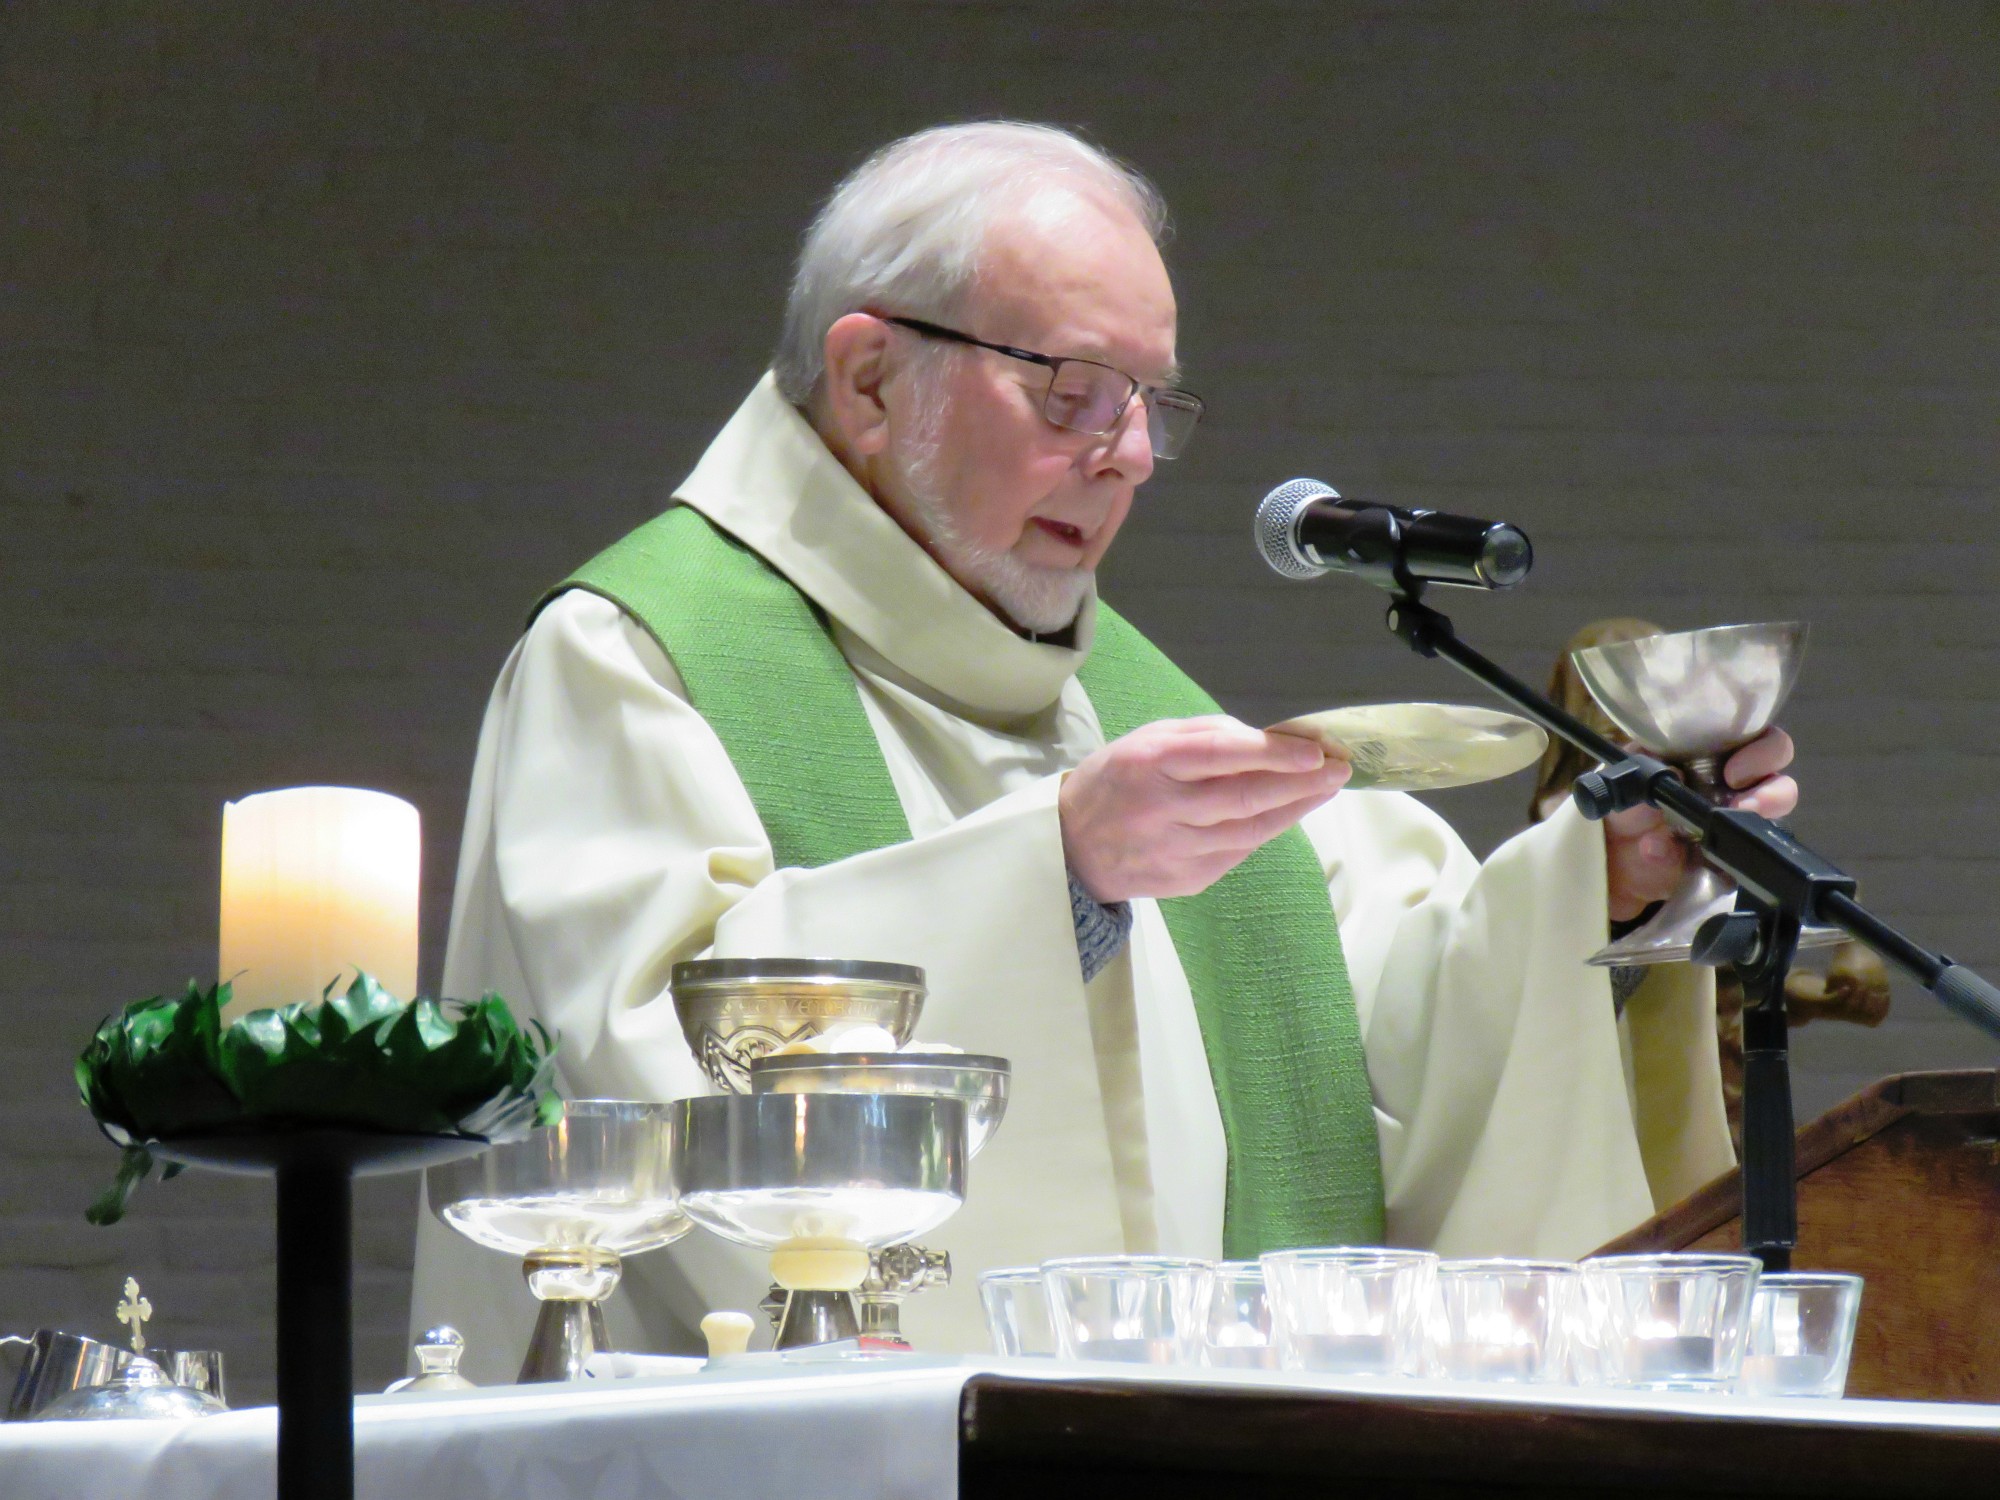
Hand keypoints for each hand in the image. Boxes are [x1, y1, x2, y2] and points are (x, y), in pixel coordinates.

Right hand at [1060, 716, 1351, 902]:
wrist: (1071, 849)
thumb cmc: (1116, 781)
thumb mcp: (1147, 740)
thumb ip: (1204, 733)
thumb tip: (1266, 738)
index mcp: (1149, 763)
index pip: (1220, 755)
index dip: (1273, 753)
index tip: (1314, 750)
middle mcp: (1162, 809)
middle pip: (1245, 797)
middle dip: (1300, 783)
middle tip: (1339, 768)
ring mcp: (1175, 850)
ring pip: (1250, 830)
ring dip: (1295, 809)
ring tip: (1325, 789)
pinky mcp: (1187, 880)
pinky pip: (1238, 853)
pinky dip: (1266, 830)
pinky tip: (1287, 813)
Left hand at [1603, 727, 1798, 921]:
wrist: (1609, 847)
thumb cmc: (1630, 796)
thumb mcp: (1633, 769)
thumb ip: (1654, 765)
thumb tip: (1675, 773)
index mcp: (1723, 757)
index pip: (1766, 744)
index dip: (1764, 753)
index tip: (1735, 771)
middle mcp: (1739, 792)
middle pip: (1781, 787)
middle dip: (1773, 795)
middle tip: (1745, 805)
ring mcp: (1734, 830)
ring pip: (1771, 827)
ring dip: (1753, 828)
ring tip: (1721, 832)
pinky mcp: (1723, 865)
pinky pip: (1731, 869)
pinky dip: (1703, 865)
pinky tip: (1671, 856)